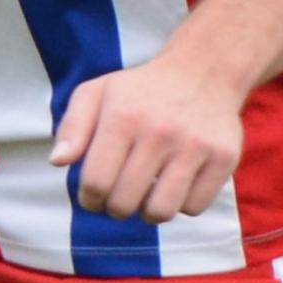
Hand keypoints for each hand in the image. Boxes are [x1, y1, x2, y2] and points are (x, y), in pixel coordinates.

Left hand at [51, 49, 243, 223]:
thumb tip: (58, 161)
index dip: (89, 200)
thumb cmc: (143, 90)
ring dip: (148, 211)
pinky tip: (177, 184)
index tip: (93, 197)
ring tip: (147, 194)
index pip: (95, 183)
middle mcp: (160, 132)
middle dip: (116, 208)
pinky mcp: (224, 158)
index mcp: (124, 117)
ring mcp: (195, 146)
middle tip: (120, 197)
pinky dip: (182, 204)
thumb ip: (72, 126)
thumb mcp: (98, 92)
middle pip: (125, 204)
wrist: (205, 70)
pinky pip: (194, 207)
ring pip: (161, 212)